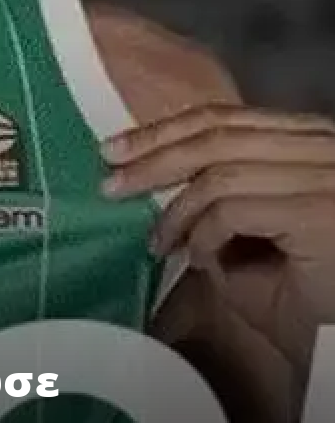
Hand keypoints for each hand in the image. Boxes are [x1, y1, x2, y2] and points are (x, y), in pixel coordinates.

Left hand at [101, 104, 334, 372]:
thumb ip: (220, 205)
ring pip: (222, 172)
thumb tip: (159, 190)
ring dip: (176, 210)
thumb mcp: (258, 240)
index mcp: (314, 143)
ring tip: (157, 242)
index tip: (117, 149)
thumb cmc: (314, 303)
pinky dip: (203, 235)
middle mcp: (327, 149)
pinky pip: (233, 210)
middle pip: (220, 135)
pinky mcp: (321, 212)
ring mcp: (328, 176)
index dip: (166, 131)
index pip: (229, 119)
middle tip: (110, 183)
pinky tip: (197, 259)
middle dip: (153, 157)